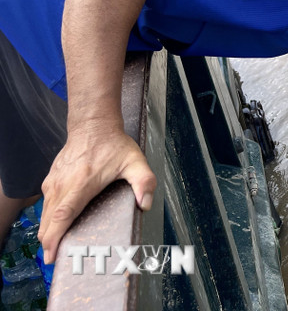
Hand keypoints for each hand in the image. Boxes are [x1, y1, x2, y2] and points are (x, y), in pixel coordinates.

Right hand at [38, 124, 155, 261]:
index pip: (64, 215)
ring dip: (46, 231)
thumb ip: (144, 182)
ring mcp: (54, 181)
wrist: (94, 125)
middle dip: (49, 242)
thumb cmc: (114, 145)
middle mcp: (63, 184)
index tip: (52, 255)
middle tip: (54, 258)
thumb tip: (146, 204)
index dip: (56, 237)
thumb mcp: (135, 161)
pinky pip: (45, 204)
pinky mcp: (50, 179)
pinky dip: (47, 218)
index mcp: (82, 183)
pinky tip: (53, 227)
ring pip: (45, 213)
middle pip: (49, 219)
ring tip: (53, 248)